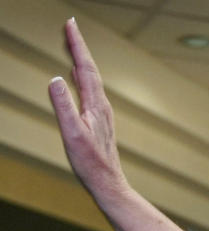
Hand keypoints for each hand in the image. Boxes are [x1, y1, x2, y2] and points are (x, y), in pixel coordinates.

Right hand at [48, 19, 129, 207]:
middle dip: (79, 47)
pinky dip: (82, 75)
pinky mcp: (99, 120)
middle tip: (70, 26)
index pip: (86, 68)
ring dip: (80, 59)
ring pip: (90, 79)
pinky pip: (89, 90)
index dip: (77, 45)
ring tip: (71, 44)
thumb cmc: (90, 162)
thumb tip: (55, 79)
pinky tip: (77, 75)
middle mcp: (101, 105)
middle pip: (89, 69)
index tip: (70, 24)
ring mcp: (101, 113)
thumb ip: (64, 106)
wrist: (108, 182)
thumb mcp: (72, 134)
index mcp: (95, 105)